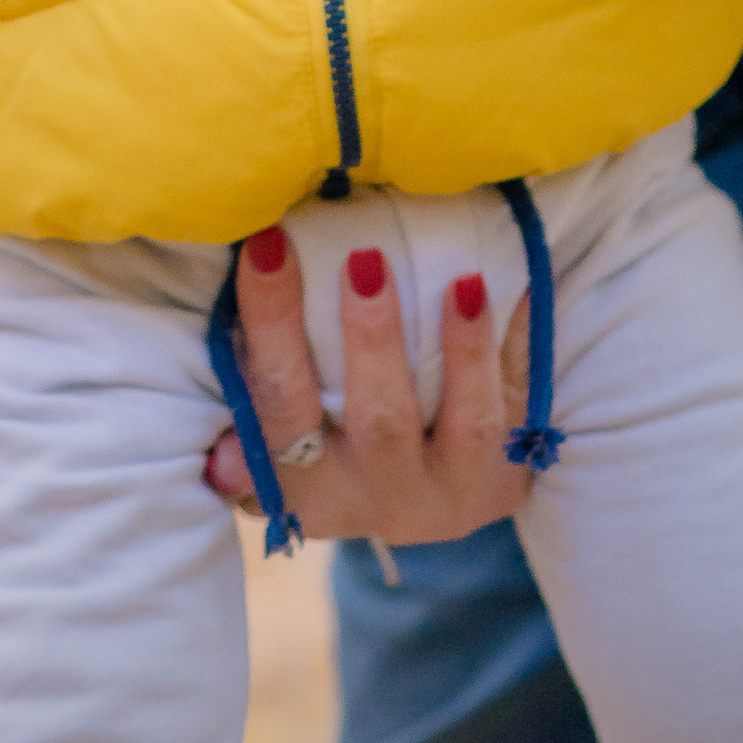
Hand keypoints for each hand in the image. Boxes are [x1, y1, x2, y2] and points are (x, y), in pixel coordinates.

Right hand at [203, 224, 532, 543]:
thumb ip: (248, 418)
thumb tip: (218, 458)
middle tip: (365, 259)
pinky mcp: (509, 474)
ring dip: (464, 351)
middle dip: (373, 341)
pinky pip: (525, 407)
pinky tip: (522, 286)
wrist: (419, 493)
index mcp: (307, 488)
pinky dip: (521, 345)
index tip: (266, 243)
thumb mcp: (276, 440)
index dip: (269, 324)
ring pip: (466, 426)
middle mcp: (381, 500)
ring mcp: (453, 492)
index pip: (279, 404)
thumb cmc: (324, 432)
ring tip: (463, 280)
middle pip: (377, 422)